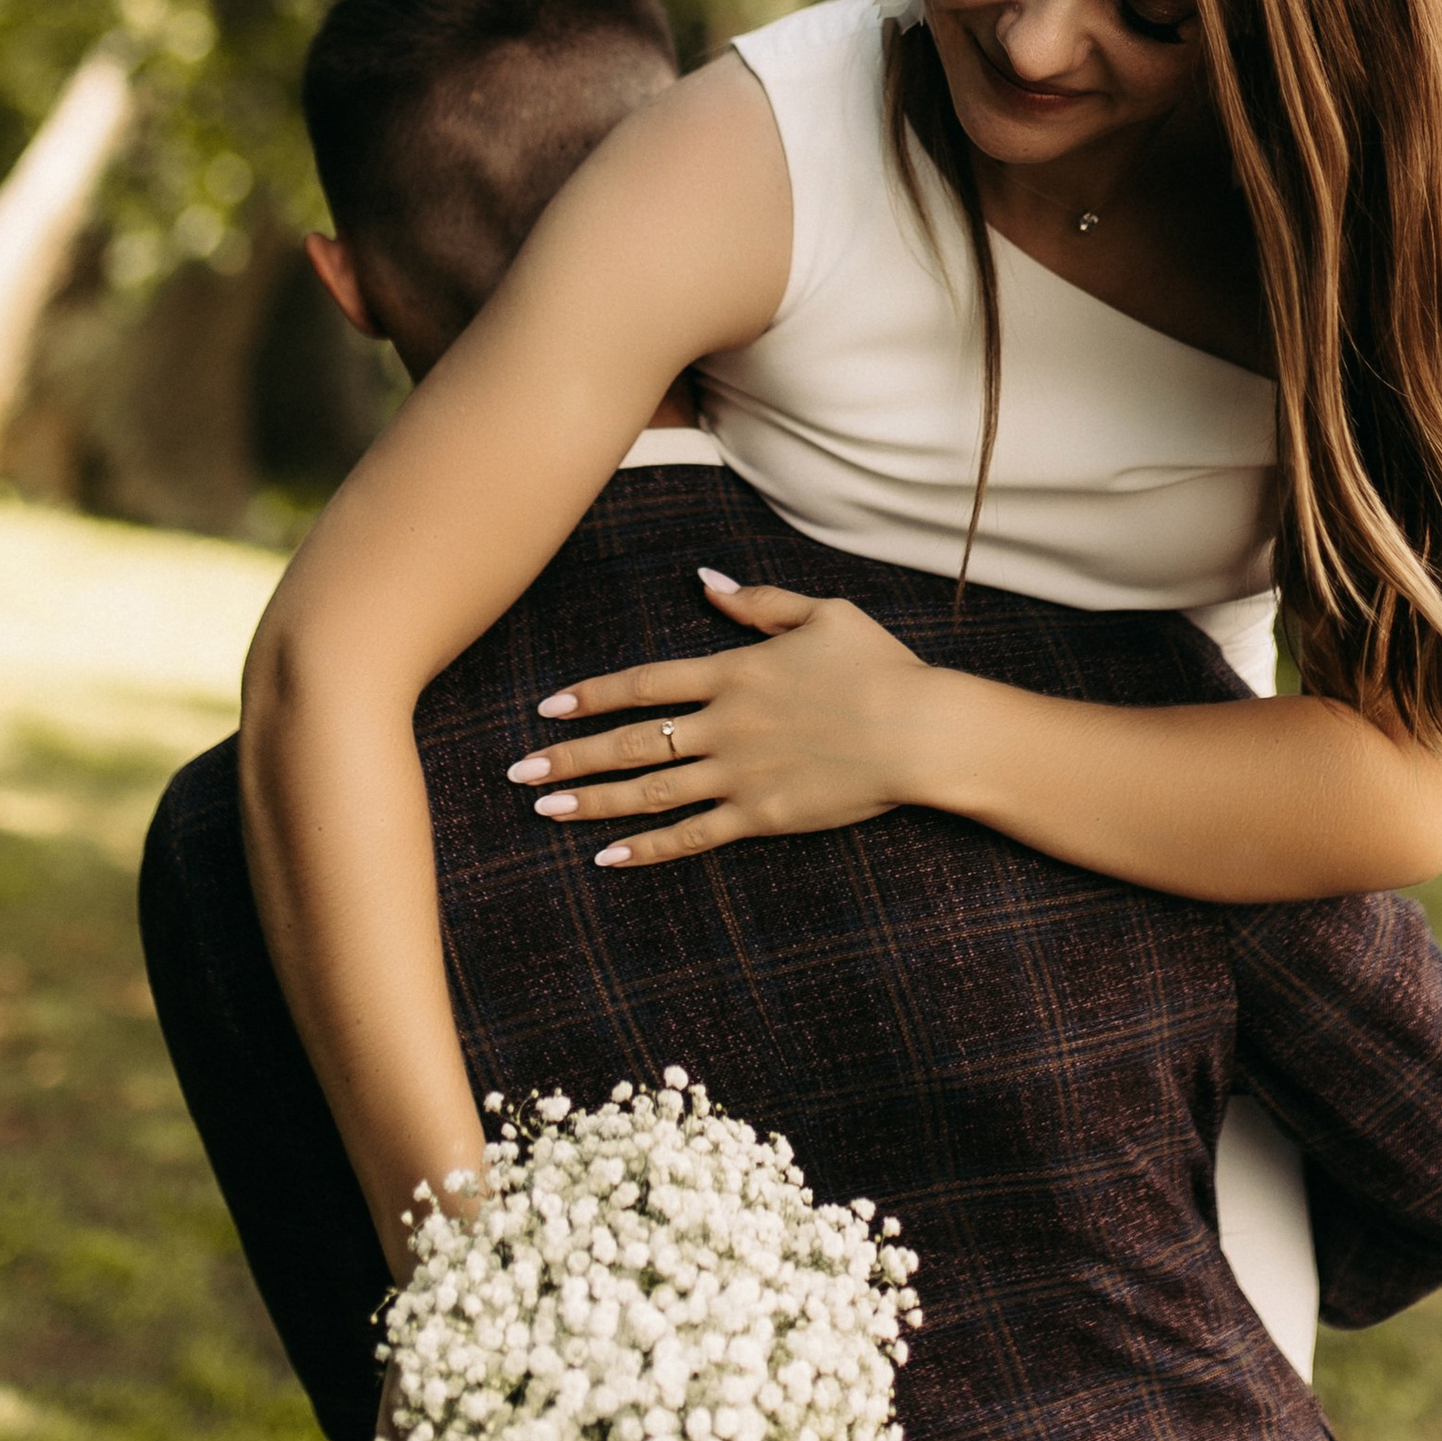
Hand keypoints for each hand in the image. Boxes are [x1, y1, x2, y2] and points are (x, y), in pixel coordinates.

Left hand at [506, 571, 947, 866]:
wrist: (923, 731)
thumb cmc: (882, 666)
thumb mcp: (823, 613)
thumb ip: (759, 602)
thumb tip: (705, 584)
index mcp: (735, 672)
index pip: (644, 683)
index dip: (592, 694)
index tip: (547, 705)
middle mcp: (725, 724)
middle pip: (630, 741)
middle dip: (569, 755)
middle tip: (518, 771)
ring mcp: (740, 774)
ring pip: (649, 790)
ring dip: (592, 801)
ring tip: (544, 811)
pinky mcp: (763, 816)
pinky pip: (693, 836)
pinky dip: (648, 848)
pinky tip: (607, 856)